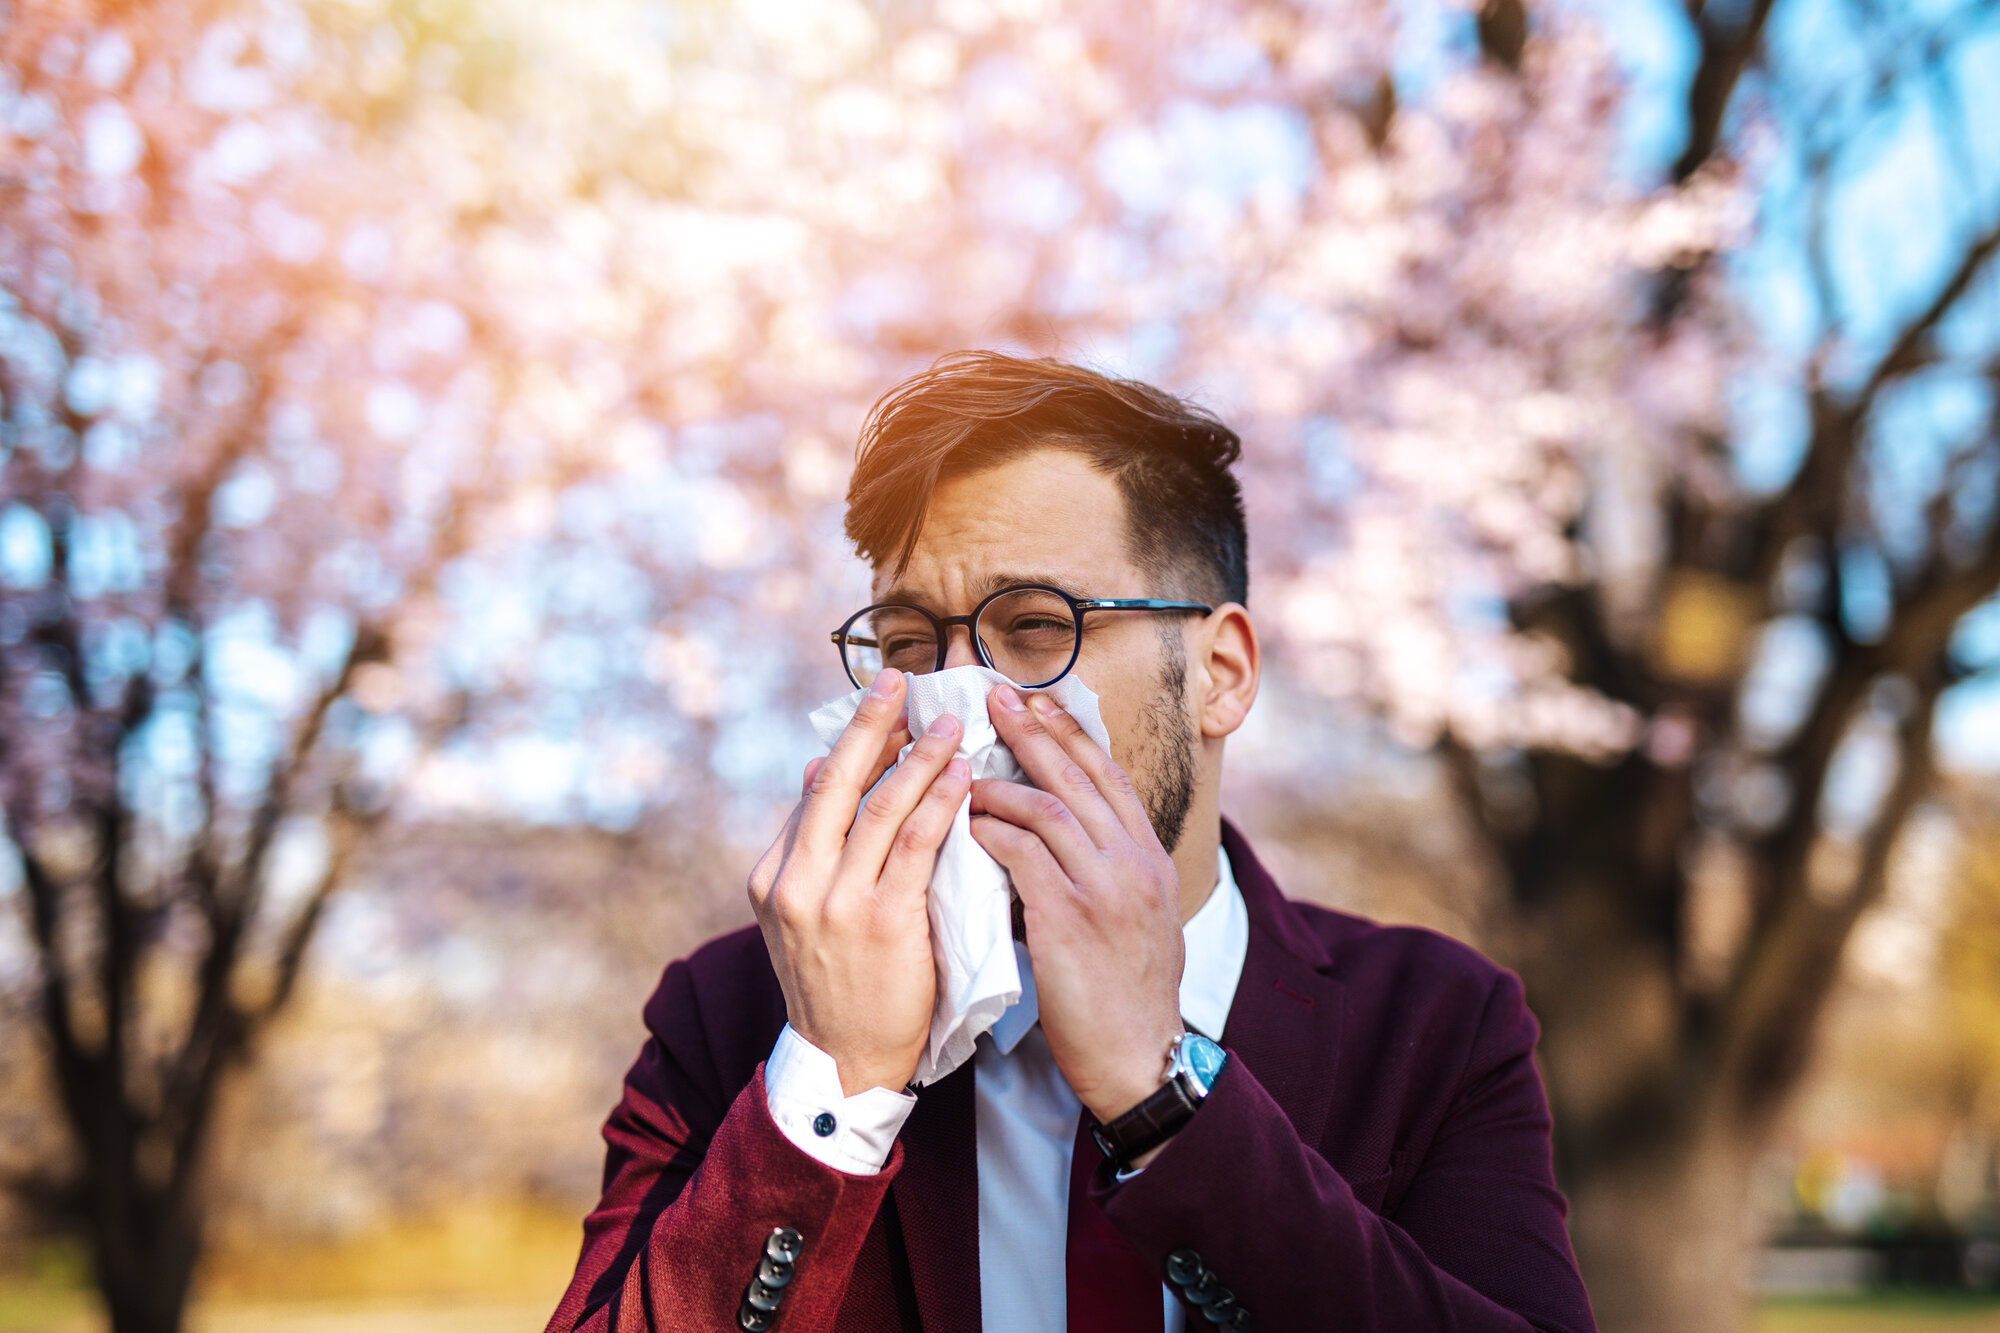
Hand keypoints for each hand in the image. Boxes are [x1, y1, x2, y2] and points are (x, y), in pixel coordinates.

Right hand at [748, 668, 968, 1095]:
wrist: (846, 1063)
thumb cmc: (838, 981)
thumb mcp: (803, 913)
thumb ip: (813, 845)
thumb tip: (823, 767)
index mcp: (771, 874)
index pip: (815, 790)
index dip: (853, 741)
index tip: (885, 703)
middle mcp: (795, 882)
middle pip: (838, 782)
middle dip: (871, 724)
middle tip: (901, 678)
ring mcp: (836, 902)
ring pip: (882, 807)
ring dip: (920, 756)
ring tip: (950, 722)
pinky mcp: (883, 921)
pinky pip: (918, 846)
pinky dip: (942, 804)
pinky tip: (963, 778)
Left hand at [968, 684, 1184, 1123]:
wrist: (1138, 1057)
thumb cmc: (1127, 997)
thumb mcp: (1137, 920)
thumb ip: (1108, 872)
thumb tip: (1068, 836)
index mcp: (1151, 859)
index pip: (1111, 776)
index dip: (1072, 733)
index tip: (1040, 701)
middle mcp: (1134, 862)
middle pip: (1078, 776)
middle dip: (1033, 731)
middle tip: (993, 697)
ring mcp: (1105, 888)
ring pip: (1047, 808)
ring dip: (1000, 784)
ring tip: (963, 772)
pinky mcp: (1069, 918)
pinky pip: (1020, 854)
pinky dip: (989, 833)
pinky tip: (965, 826)